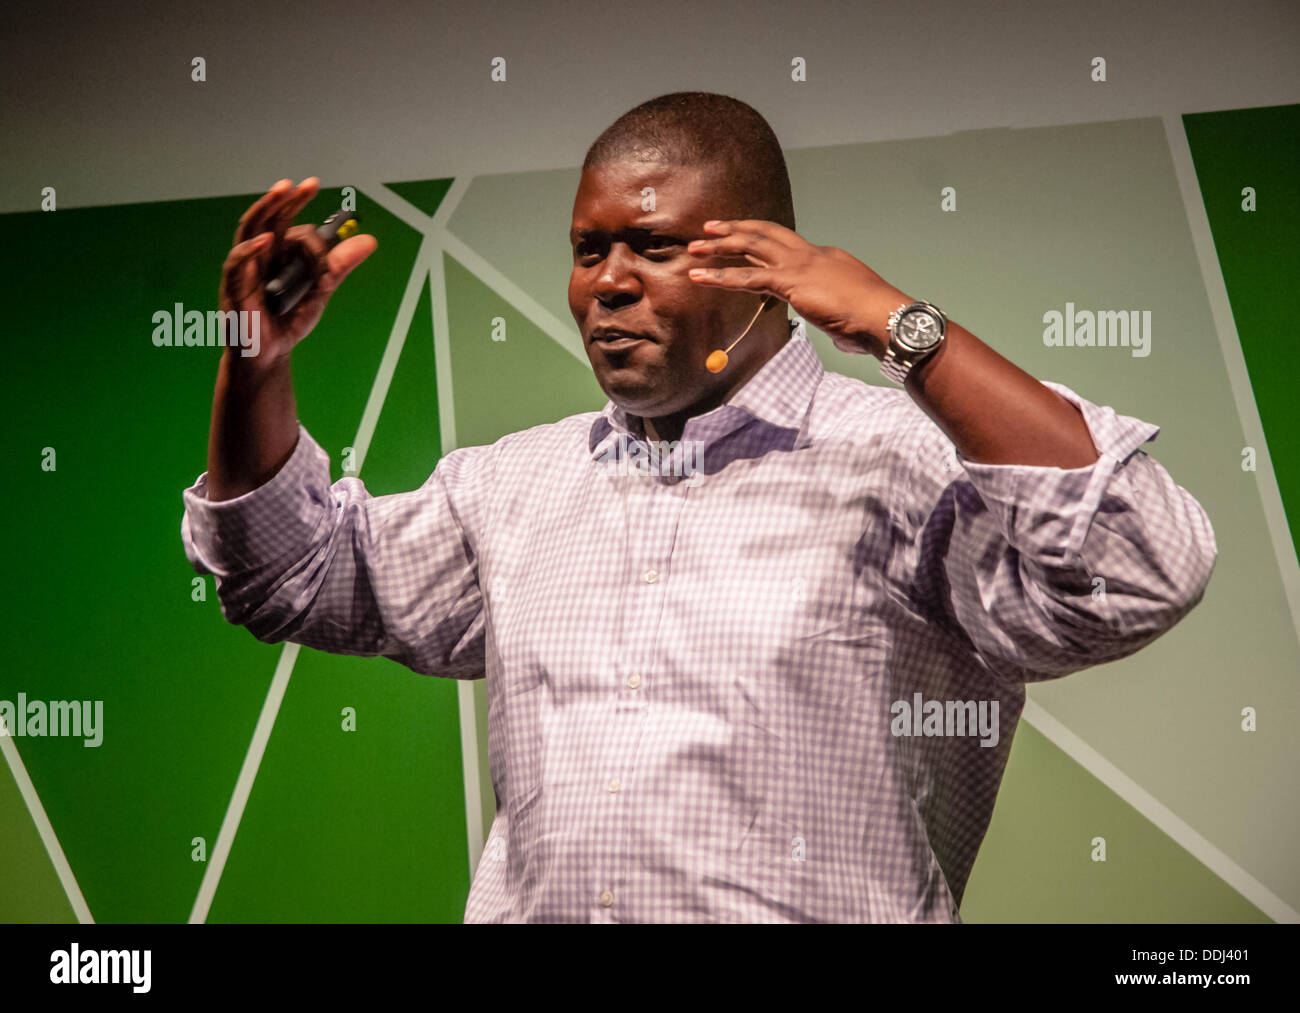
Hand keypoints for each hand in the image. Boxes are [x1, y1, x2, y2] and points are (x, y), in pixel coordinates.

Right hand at [220, 177, 376, 368]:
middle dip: (286, 199)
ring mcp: (244, 269)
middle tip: (307, 184)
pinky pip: (236, 264)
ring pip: (250, 231)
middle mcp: (258, 255)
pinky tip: (267, 239)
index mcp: (277, 252)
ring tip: (284, 190)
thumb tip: (369, 239)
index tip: (321, 203)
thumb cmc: (288, 320)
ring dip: (266, 208)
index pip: (289, 224)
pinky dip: (250, 250)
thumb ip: (339, 265)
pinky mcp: (234, 289)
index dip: (304, 213)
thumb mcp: (321, 290)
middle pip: (268, 218)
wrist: (270, 354)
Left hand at [687, 219, 904, 358]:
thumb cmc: (875, 323)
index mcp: (828, 259)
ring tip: (695, 248)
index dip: (762, 245)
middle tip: (711, 227)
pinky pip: (748, 277)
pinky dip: (721, 276)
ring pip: (752, 247)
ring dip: (720, 246)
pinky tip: (700, 277)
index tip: (742, 242)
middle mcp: (813, 255)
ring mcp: (802, 265)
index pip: (788, 247)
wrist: (885, 317)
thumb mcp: (852, 316)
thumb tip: (842, 336)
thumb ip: (841, 322)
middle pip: (767, 234)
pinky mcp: (791, 282)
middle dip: (737, 229)